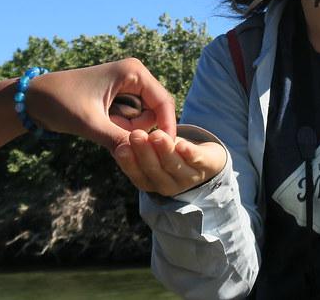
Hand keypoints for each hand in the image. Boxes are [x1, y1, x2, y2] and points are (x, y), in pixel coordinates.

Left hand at [26, 58, 176, 150]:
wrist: (33, 99)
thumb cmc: (60, 102)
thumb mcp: (90, 123)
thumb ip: (118, 140)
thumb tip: (143, 159)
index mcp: (134, 71)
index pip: (164, 102)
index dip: (166, 128)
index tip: (162, 153)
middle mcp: (135, 75)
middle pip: (156, 112)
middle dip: (141, 130)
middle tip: (111, 132)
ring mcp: (128, 86)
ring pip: (144, 119)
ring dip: (128, 131)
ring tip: (102, 126)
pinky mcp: (119, 97)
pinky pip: (132, 120)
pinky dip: (121, 129)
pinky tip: (101, 127)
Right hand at [113, 129, 227, 196]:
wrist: (202, 156)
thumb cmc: (168, 152)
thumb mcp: (150, 150)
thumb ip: (134, 146)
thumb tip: (113, 134)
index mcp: (150, 182)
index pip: (137, 175)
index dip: (129, 163)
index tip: (121, 148)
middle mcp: (168, 184)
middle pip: (155, 171)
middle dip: (145, 153)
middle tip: (136, 135)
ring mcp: (188, 177)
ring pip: (174, 165)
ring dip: (164, 150)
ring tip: (156, 135)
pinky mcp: (207, 166)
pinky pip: (198, 160)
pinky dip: (189, 153)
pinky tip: (181, 144)